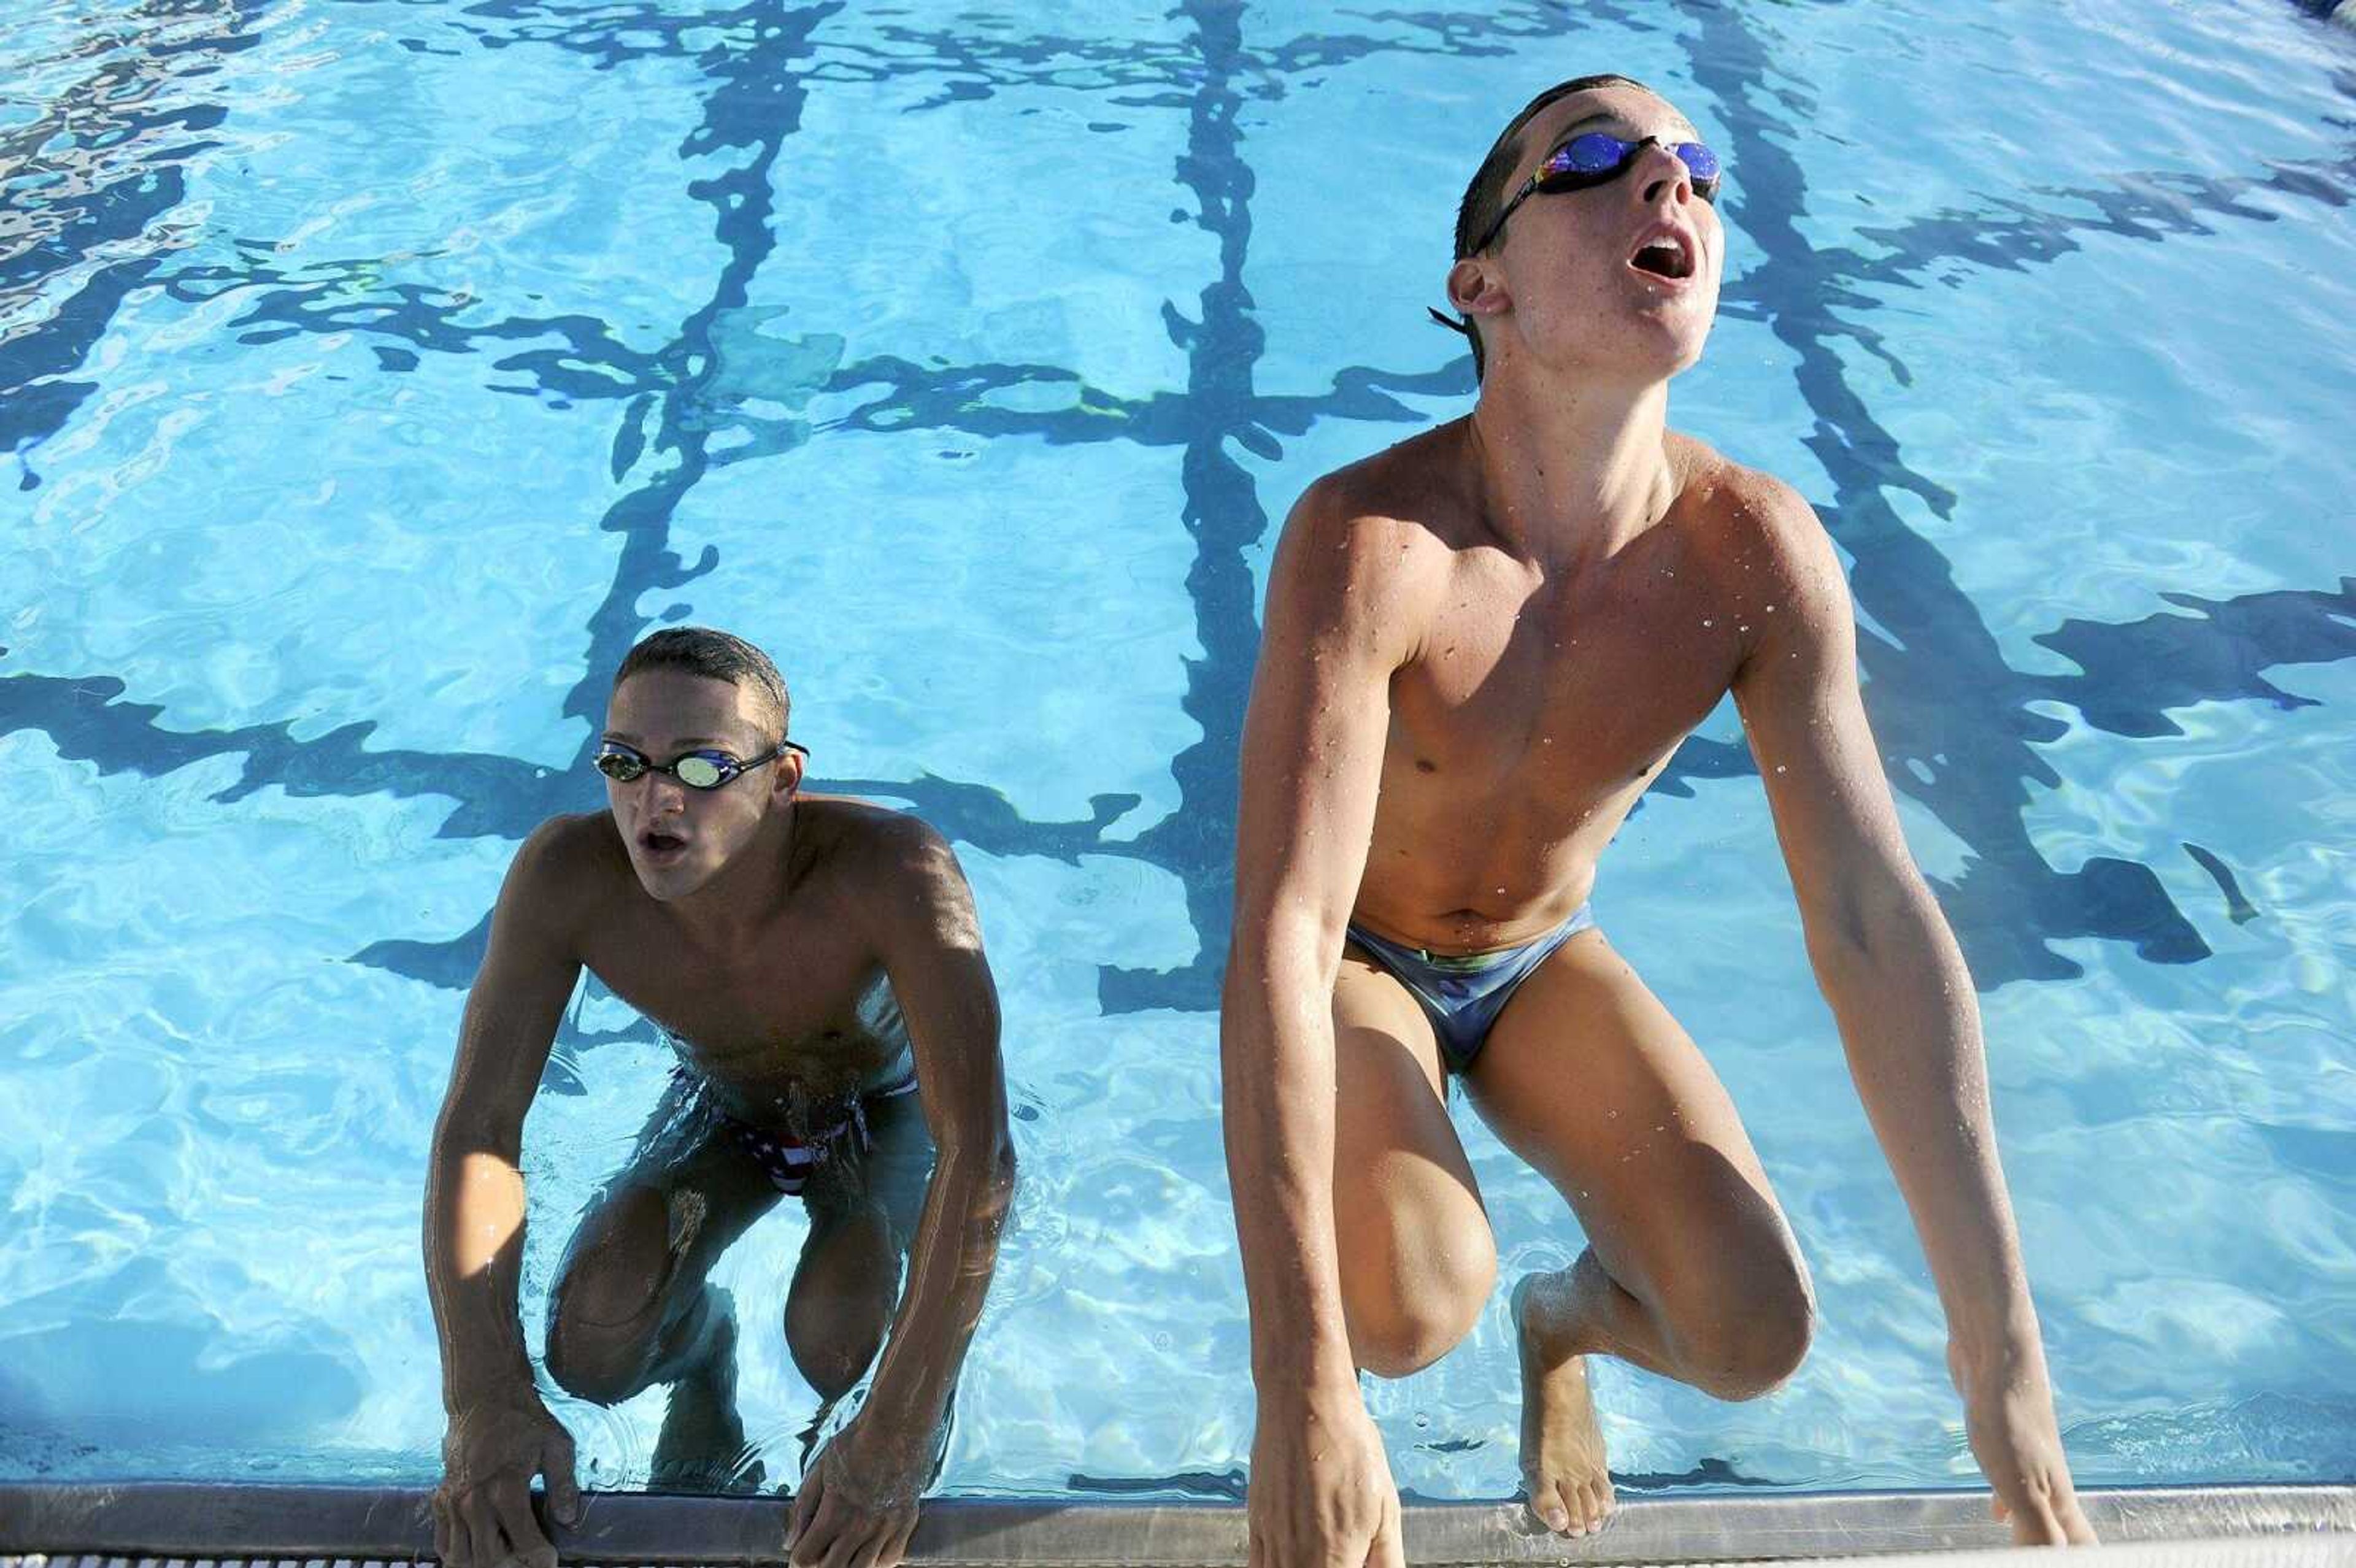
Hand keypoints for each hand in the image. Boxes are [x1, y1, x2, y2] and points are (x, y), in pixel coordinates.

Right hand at [432, 1389, 582, 1567]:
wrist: (482, 1398)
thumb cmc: (523, 1420)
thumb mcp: (556, 1445)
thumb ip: (563, 1484)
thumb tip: (568, 1519)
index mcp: (506, 1488)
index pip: (524, 1542)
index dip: (541, 1559)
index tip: (551, 1560)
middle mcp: (474, 1501)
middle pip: (489, 1558)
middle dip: (513, 1566)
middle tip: (529, 1559)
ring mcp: (453, 1502)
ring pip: (462, 1557)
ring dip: (485, 1564)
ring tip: (507, 1556)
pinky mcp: (440, 1500)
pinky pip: (443, 1543)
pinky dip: (459, 1555)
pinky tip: (479, 1550)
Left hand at [786, 1415, 928, 1567]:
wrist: (899, 1424)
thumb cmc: (856, 1442)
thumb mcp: (820, 1469)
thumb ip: (803, 1508)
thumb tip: (789, 1541)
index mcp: (835, 1513)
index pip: (807, 1558)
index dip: (798, 1559)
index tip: (799, 1554)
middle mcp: (861, 1526)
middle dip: (821, 1565)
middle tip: (820, 1552)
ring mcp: (886, 1527)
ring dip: (847, 1565)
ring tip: (843, 1552)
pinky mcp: (907, 1521)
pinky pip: (891, 1559)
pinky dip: (876, 1561)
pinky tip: (869, 1549)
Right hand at [1247, 1383, 1402, 1567]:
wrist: (1303, 1400)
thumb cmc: (1352, 1448)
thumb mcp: (1385, 1507)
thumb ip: (1386, 1560)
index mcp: (1334, 1555)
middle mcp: (1295, 1554)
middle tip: (1343, 1560)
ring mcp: (1270, 1538)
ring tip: (1320, 1561)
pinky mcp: (1255, 1520)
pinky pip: (1257, 1567)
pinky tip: (1289, 1564)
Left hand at [1952, 1339, 2096, 1545]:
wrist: (1996, 1354)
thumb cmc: (2008, 1419)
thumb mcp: (2021, 1487)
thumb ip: (2040, 1531)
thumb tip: (2056, 1562)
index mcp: (2058, 1498)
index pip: (2081, 1545)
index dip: (2084, 1560)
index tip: (2089, 1565)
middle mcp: (2049, 1480)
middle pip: (2065, 1529)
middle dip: (2062, 1552)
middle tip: (2052, 1561)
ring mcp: (2028, 1458)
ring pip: (2041, 1507)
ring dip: (2040, 1534)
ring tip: (2031, 1552)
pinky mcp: (2004, 1439)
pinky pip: (2014, 1485)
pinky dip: (2011, 1507)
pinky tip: (1998, 1513)